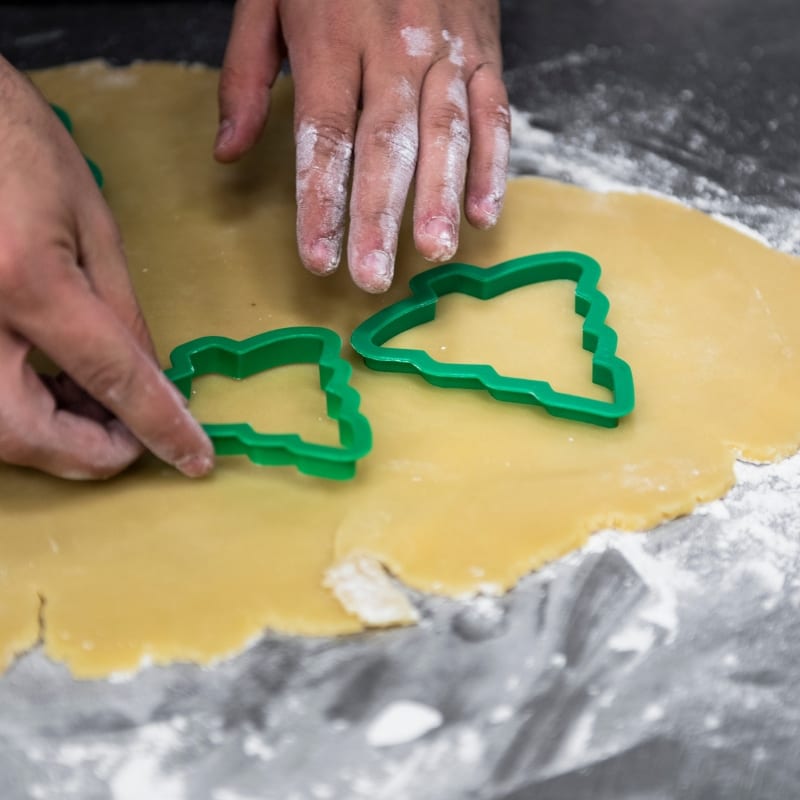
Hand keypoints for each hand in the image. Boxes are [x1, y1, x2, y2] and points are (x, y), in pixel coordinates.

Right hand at [0, 58, 213, 478]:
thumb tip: (150, 380)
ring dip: (56, 436)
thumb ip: (123, 313)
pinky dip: (23, 413)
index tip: (195, 459)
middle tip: (134, 435)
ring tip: (99, 406)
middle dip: (92, 451)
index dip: (161, 426)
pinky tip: (54, 388)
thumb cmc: (17, 146)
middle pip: (31, 434)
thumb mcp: (91, 225)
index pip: (111, 378)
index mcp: (27, 282)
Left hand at [215, 0, 509, 292]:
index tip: (318, 257)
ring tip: (435, 252)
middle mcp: (392, 45)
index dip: (322, 199)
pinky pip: (494, 111)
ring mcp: (444, 48)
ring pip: (446, 131)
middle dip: (380, 214)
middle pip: (386, 143)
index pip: (326, 134)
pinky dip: (493, 164)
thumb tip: (228, 151)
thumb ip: (246, 75)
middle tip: (373, 276)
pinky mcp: (483, 50)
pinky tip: (483, 213)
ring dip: (442, 195)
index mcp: (331, 35)